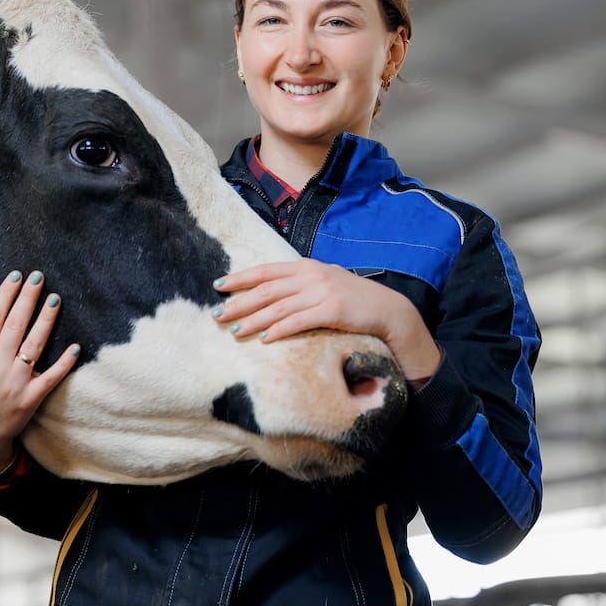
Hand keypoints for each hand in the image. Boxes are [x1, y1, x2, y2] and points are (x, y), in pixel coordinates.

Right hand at [0, 270, 78, 473]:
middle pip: (16, 324)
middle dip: (28, 297)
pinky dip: (64, 362)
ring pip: (35, 344)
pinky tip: (75, 346)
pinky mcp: (32, 398)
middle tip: (39, 276)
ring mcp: (16, 382)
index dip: (5, 294)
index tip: (15, 276)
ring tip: (55, 298)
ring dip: (46, 320)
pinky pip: (51, 376)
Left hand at [213, 259, 440, 380]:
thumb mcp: (324, 283)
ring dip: (253, 320)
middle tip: (217, 314)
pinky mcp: (332, 311)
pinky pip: (298, 321)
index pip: (265, 270)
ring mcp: (322, 292)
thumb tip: (271, 292)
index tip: (218, 285)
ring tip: (234, 331)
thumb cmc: (352, 300)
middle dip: (239, 302)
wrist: (388, 310)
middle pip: (266, 290)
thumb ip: (300, 284)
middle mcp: (311, 275)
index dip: (240, 278)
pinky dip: (279, 330)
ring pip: (278, 307)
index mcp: (306, 266)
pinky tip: (264, 338)